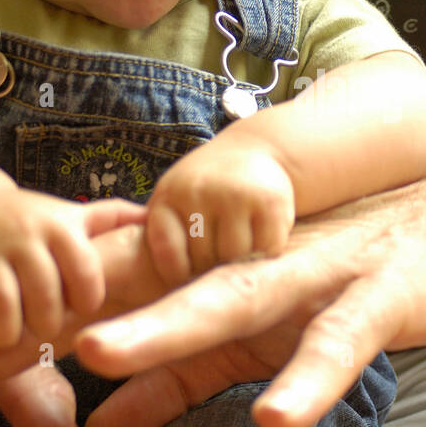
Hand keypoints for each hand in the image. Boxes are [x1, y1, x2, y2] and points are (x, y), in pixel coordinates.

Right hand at [0, 189, 143, 347]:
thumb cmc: (31, 222)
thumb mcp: (72, 216)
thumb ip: (114, 220)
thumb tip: (155, 218)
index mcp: (61, 228)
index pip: (86, 280)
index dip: (85, 303)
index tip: (80, 307)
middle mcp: (23, 236)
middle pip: (46, 304)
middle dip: (46, 325)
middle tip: (43, 328)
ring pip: (4, 313)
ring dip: (8, 333)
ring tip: (11, 333)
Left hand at [70, 170, 425, 426]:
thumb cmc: (361, 282)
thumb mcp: (262, 339)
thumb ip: (180, 381)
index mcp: (228, 270)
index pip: (131, 289)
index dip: (51, 310)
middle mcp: (260, 261)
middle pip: (160, 285)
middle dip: (71, 309)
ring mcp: (319, 271)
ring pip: (234, 299)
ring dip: (165, 328)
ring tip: (97, 357)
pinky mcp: (383, 295)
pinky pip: (340, 341)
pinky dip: (306, 378)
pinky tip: (273, 417)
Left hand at [143, 136, 294, 287]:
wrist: (255, 150)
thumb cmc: (207, 191)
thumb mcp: (175, 201)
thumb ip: (165, 236)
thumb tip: (154, 270)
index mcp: (169, 196)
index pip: (169, 254)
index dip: (180, 274)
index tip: (190, 276)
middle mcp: (199, 191)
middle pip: (204, 260)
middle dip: (213, 268)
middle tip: (222, 259)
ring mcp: (236, 195)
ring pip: (237, 258)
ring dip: (242, 262)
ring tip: (242, 249)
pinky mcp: (271, 201)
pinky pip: (268, 249)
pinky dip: (268, 253)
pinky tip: (263, 240)